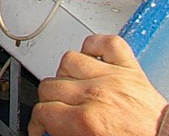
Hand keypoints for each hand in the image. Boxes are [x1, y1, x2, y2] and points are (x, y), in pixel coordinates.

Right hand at [28, 34, 167, 135]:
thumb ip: (69, 133)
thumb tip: (51, 129)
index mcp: (88, 121)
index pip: (44, 112)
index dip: (37, 122)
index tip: (40, 127)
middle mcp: (97, 94)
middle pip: (51, 85)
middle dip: (48, 102)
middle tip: (54, 111)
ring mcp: (113, 76)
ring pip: (69, 60)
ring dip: (66, 74)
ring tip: (72, 86)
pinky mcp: (130, 66)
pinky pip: (106, 42)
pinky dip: (95, 46)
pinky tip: (92, 59)